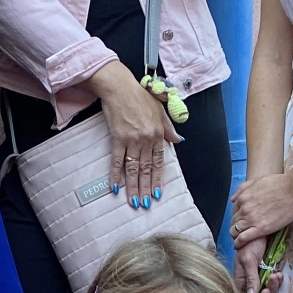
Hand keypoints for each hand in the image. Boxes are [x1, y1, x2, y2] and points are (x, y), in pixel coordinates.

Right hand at [88, 63, 177, 205]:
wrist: (120, 87)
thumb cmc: (139, 96)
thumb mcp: (160, 110)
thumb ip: (168, 128)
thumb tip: (178, 140)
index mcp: (157, 134)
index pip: (159, 162)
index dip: (158, 179)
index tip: (158, 194)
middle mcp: (146, 140)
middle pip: (146, 169)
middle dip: (146, 188)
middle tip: (146, 205)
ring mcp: (132, 140)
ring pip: (133, 169)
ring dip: (133, 187)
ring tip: (133, 202)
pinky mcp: (117, 139)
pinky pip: (117, 161)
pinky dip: (115, 175)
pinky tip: (115, 187)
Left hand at [230, 172, 292, 256]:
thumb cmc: (280, 183)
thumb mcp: (257, 181)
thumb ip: (243, 189)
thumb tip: (233, 199)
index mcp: (243, 197)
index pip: (234, 211)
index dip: (237, 216)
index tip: (241, 220)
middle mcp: (244, 209)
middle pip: (233, 221)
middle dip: (236, 226)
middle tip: (241, 231)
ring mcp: (251, 219)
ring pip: (235, 231)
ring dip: (235, 235)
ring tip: (238, 239)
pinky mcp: (261, 229)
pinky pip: (243, 239)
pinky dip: (238, 243)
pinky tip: (238, 245)